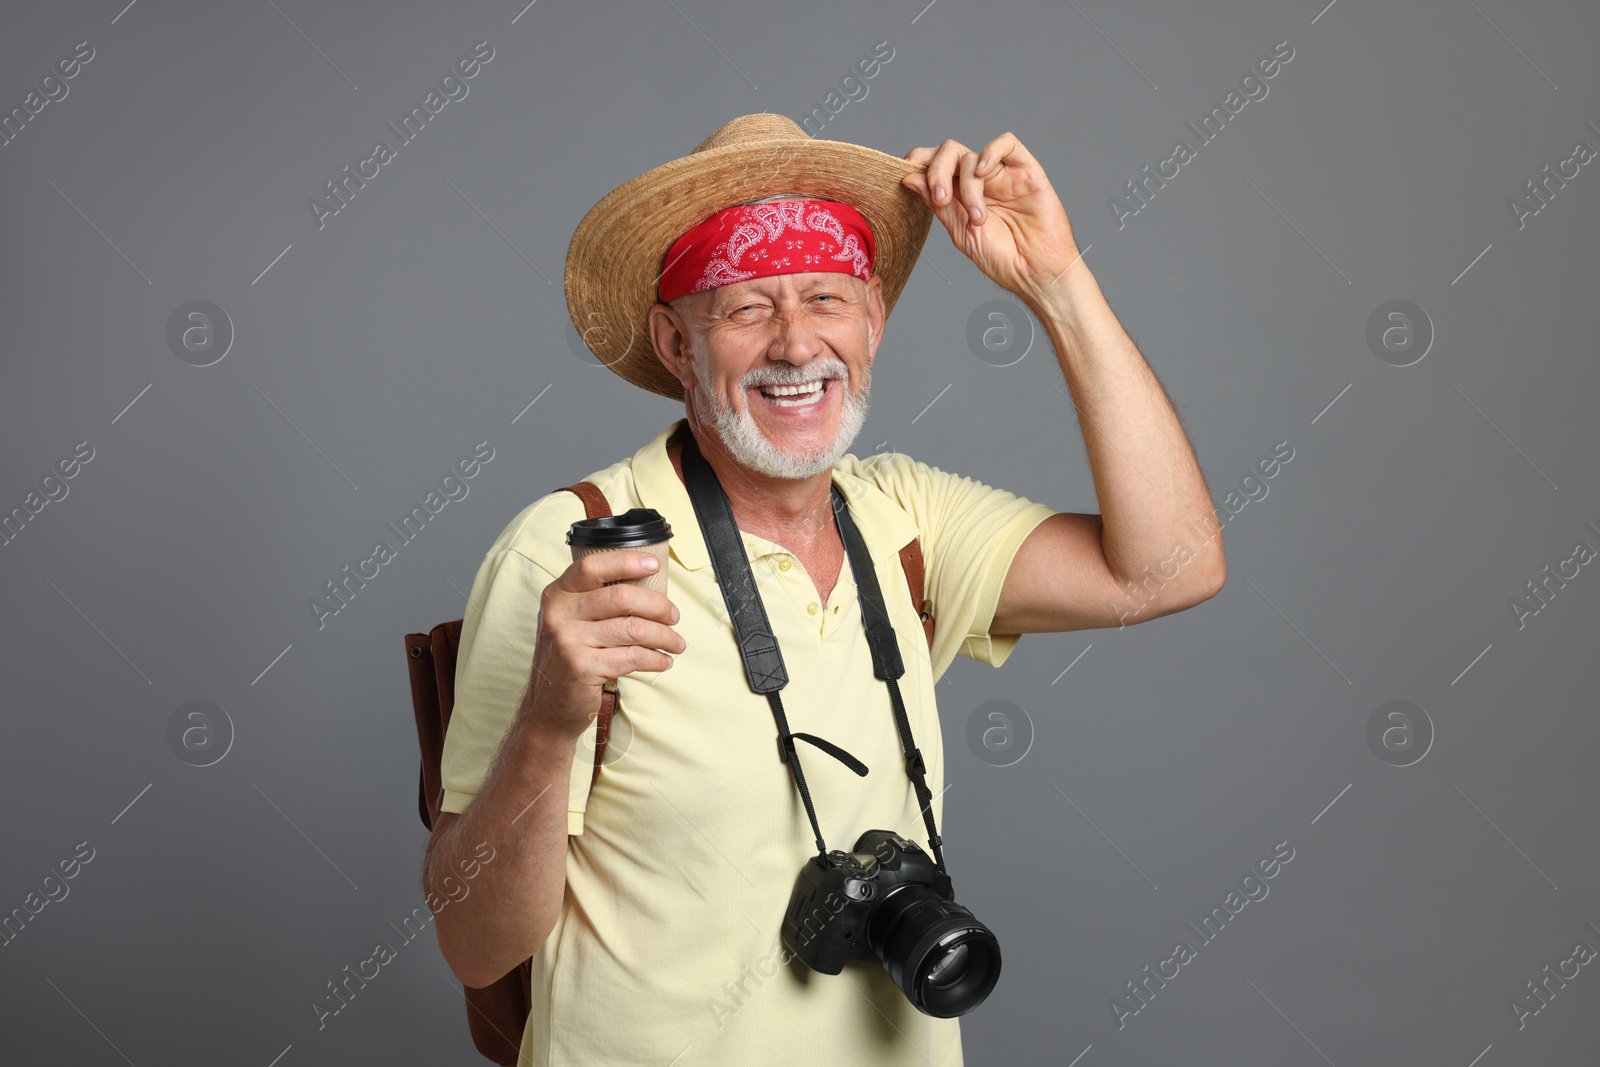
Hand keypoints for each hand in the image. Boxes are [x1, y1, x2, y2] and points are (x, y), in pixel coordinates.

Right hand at [524, 551, 685, 739]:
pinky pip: (632, 657)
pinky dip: (655, 659)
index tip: (654, 565)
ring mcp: (568, 641)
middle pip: (621, 597)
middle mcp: (558, 614)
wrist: (548, 708)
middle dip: (657, 606)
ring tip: (676, 643)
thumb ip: (595, 601)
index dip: (626, 562)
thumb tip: (647, 586)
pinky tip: (663, 661)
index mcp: (557, 595)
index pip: (593, 567)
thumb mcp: (570, 622)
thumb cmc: (569, 660)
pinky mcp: (582, 668)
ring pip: (632, 628)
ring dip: (663, 636)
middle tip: (674, 616)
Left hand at [902, 132, 1081, 305]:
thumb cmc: (1003, 259)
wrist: (1036, 273)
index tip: (905, 175)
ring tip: (978, 217)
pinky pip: (1008, 144)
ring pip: (973, 155)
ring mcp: (1003, 175)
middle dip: (938, 170)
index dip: (919, 162)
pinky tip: (984, 172)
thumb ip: (938, 205)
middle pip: (950, 153)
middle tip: (941, 198)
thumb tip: (910, 177)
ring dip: (968, 185)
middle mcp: (980, 181)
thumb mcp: (961, 233)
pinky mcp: (1027, 172)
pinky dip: (991, 151)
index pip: (935, 165)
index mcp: (960, 195)